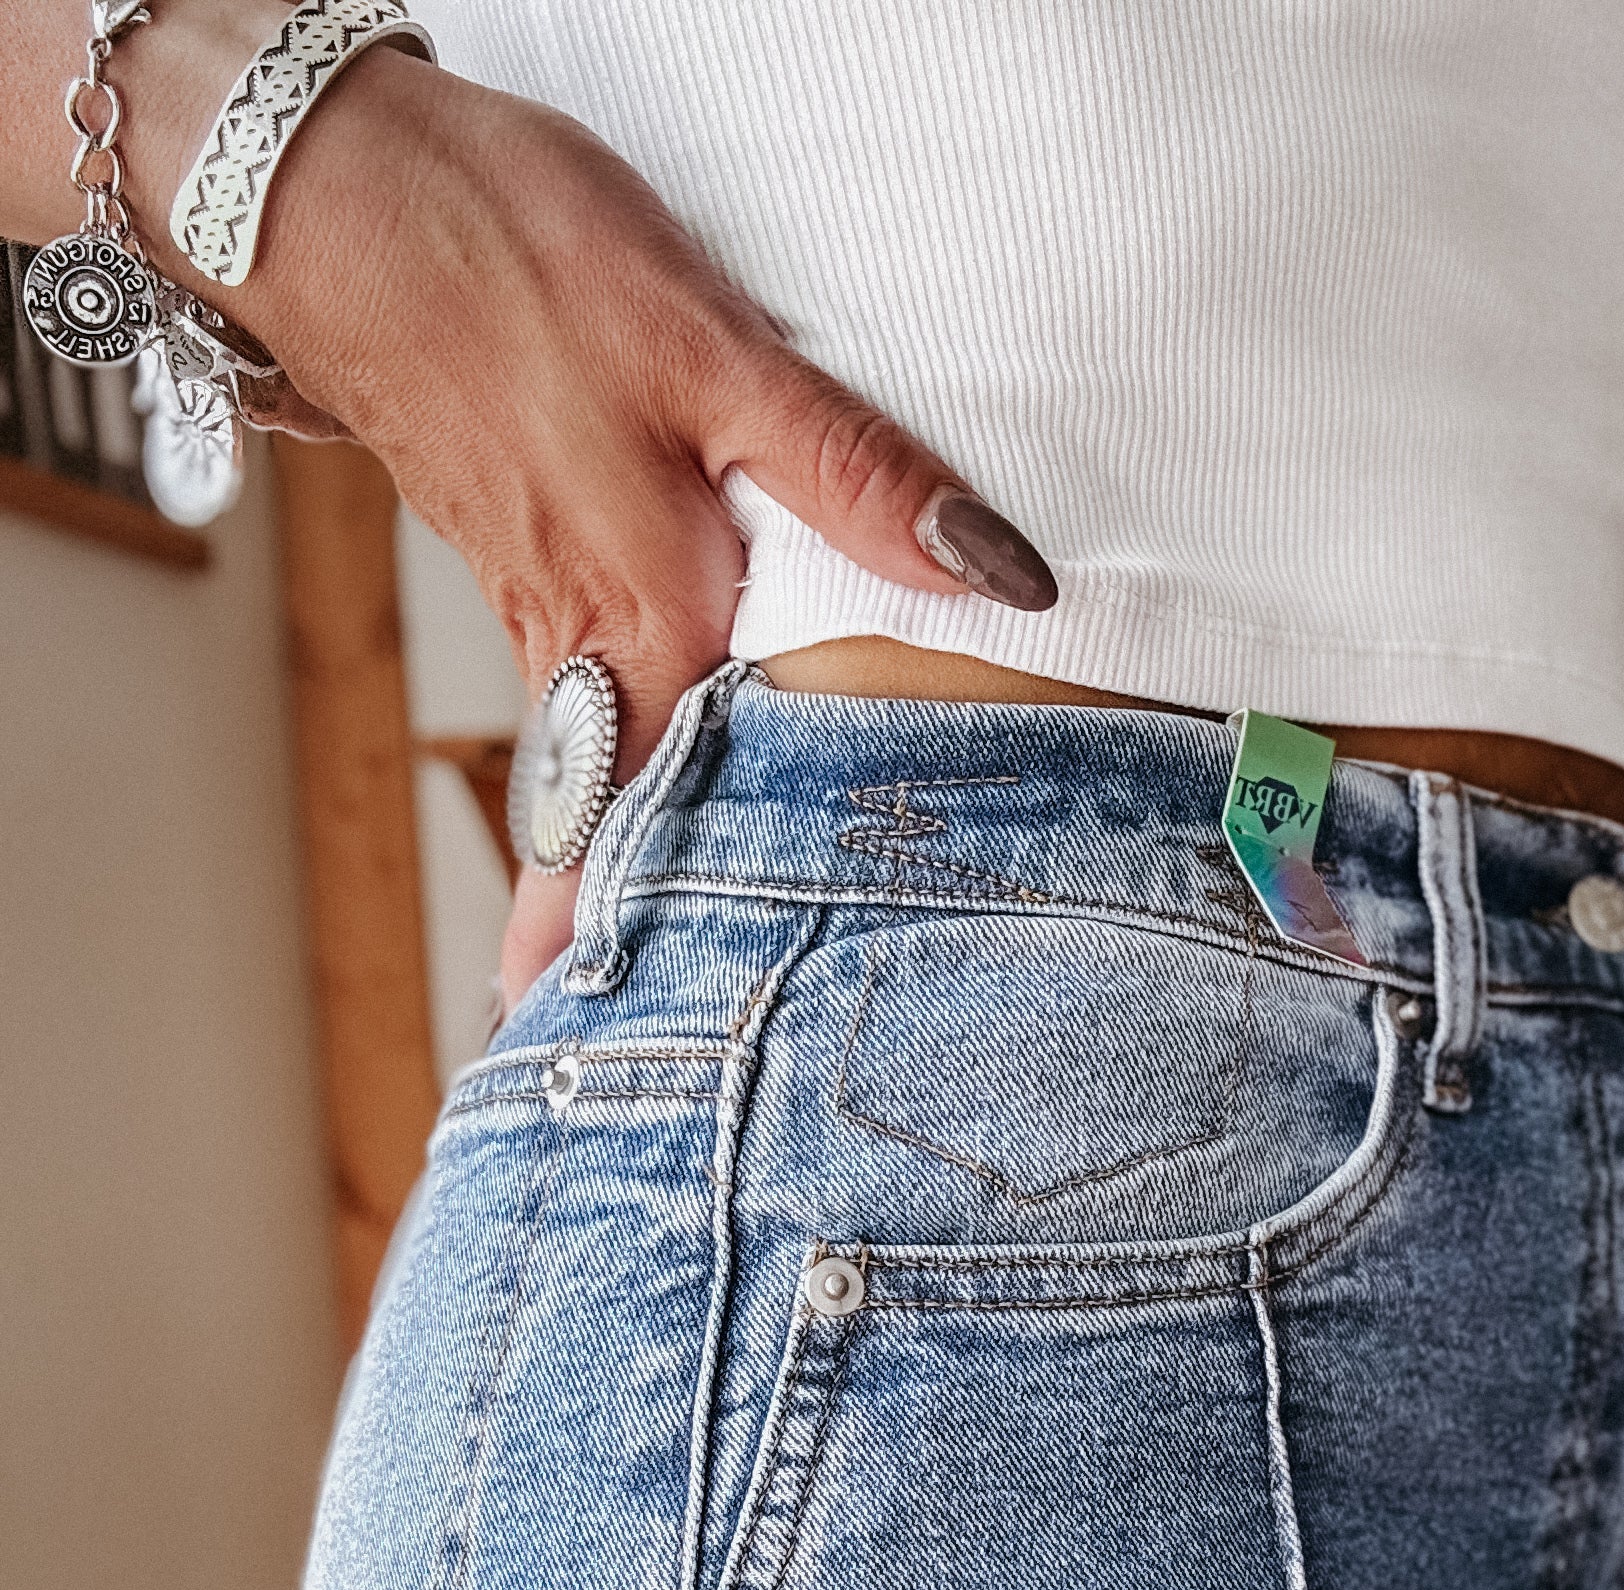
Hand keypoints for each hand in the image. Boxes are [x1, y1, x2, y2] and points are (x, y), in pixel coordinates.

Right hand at [188, 36, 1057, 1005]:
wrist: (328, 185)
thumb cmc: (510, 257)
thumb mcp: (710, 354)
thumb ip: (851, 476)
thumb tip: (993, 573)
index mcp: (642, 622)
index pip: (637, 837)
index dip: (625, 959)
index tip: (606, 1066)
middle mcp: (588, 643)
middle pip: (608, 838)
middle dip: (612, 957)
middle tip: (609, 1069)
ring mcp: (545, 606)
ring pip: (592, 777)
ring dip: (611, 874)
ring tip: (634, 975)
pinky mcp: (528, 557)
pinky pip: (578, 703)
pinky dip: (601, 778)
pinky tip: (636, 796)